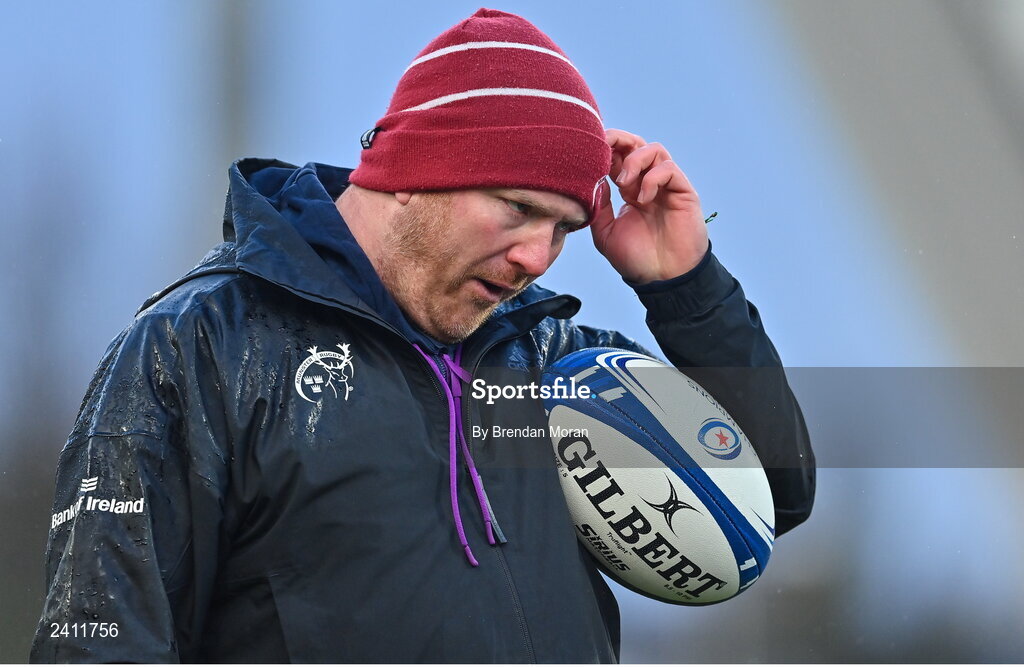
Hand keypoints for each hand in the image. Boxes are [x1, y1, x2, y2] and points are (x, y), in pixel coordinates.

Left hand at [590, 129, 709, 283]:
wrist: (663, 279)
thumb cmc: (637, 260)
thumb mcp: (605, 233)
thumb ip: (598, 206)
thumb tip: (592, 179)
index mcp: (629, 191)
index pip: (618, 157)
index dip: (605, 148)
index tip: (588, 150)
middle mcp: (647, 184)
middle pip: (636, 144)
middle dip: (619, 139)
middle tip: (604, 146)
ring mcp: (666, 187)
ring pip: (654, 150)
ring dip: (634, 160)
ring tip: (623, 183)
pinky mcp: (683, 192)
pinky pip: (669, 169)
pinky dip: (652, 178)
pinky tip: (642, 199)